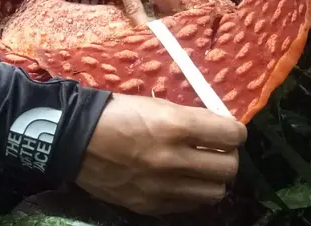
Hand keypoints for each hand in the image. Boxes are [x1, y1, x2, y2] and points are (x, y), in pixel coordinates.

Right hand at [75, 93, 246, 215]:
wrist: (75, 140)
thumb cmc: (118, 113)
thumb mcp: (157, 105)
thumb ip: (192, 118)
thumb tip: (220, 129)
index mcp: (175, 126)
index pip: (232, 135)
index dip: (236, 132)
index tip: (230, 131)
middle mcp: (173, 160)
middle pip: (229, 168)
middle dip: (228, 156)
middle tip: (216, 150)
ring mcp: (162, 187)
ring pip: (215, 193)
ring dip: (213, 179)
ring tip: (200, 168)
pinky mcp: (150, 205)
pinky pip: (190, 205)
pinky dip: (192, 193)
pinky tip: (181, 180)